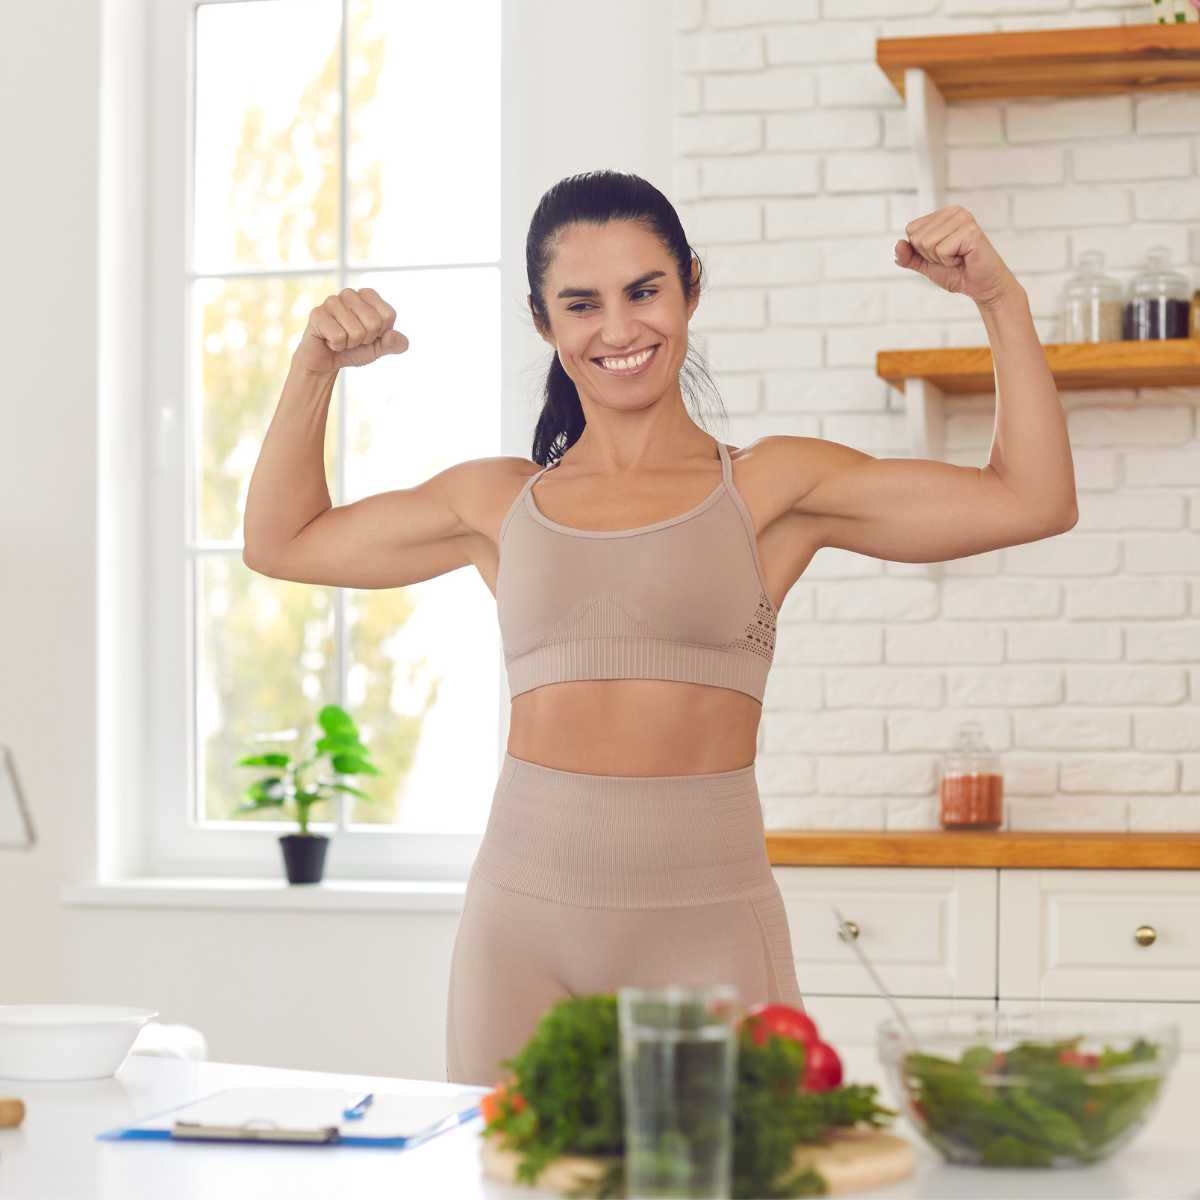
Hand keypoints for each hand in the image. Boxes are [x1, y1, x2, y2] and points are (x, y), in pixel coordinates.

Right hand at [294, 287, 409, 373]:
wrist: (326, 361)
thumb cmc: (353, 349)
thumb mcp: (378, 348)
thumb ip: (393, 343)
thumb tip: (400, 339)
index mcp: (368, 295)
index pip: (388, 315)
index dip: (381, 333)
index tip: (369, 335)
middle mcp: (350, 293)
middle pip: (373, 323)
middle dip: (365, 339)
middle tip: (353, 339)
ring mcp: (332, 301)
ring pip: (356, 332)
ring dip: (350, 344)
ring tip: (341, 339)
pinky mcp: (317, 313)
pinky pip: (338, 337)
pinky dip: (336, 346)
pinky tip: (329, 340)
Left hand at [893, 205, 1020, 307]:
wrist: (981, 286)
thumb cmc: (957, 272)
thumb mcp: (926, 265)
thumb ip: (909, 256)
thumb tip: (897, 245)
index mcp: (942, 215)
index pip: (911, 230)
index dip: (921, 250)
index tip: (941, 254)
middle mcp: (954, 211)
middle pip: (917, 237)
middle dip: (930, 255)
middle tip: (951, 258)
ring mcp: (963, 219)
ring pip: (927, 243)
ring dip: (940, 259)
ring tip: (958, 258)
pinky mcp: (970, 231)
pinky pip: (942, 250)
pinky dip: (949, 261)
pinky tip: (964, 258)